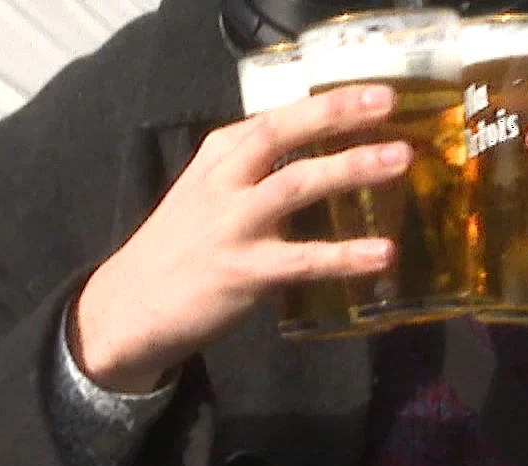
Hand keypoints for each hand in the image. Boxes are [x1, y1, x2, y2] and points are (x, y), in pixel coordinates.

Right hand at [73, 85, 410, 392]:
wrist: (128, 309)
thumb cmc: (177, 251)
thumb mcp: (203, 194)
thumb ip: (249, 173)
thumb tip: (317, 161)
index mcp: (217, 158)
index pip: (274, 119)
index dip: (326, 103)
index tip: (373, 95)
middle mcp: (224, 183)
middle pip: (281, 134)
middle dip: (336, 113)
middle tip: (388, 104)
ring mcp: (233, 226)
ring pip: (295, 184)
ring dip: (350, 168)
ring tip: (399, 159)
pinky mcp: (244, 272)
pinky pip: (303, 259)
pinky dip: (345, 255)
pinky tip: (383, 254)